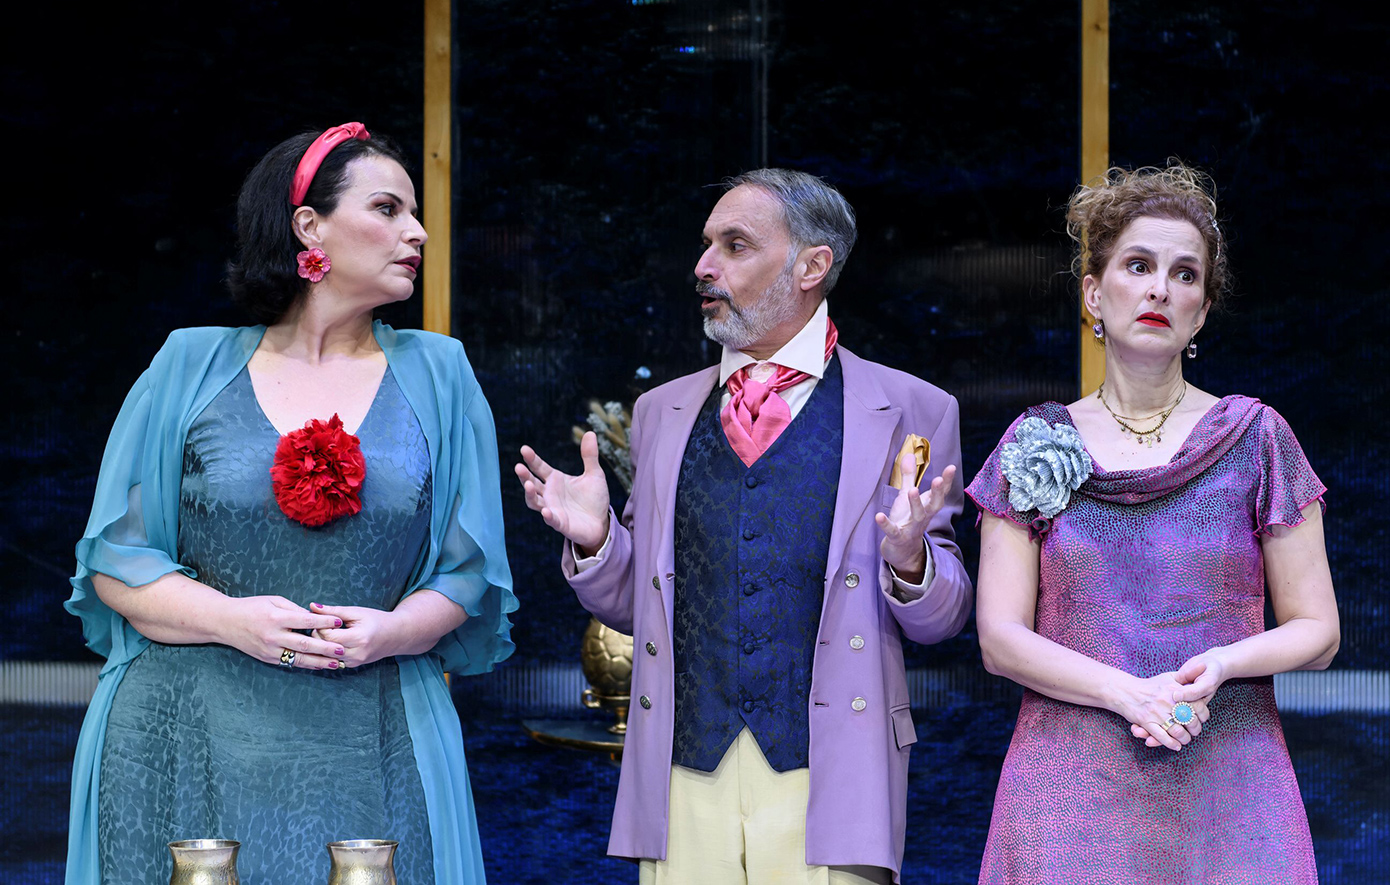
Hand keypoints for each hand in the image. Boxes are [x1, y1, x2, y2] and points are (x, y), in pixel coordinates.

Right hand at [224, 595, 345, 669]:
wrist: (225, 622)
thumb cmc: (251, 607)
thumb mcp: (273, 601)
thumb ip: (294, 609)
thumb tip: (314, 616)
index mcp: (275, 618)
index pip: (305, 620)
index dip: (323, 621)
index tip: (339, 621)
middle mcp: (272, 636)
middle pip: (304, 643)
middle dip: (325, 647)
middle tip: (342, 649)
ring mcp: (269, 650)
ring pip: (298, 658)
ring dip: (319, 662)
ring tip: (336, 663)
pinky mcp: (267, 658)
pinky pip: (290, 663)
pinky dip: (306, 664)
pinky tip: (319, 665)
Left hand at [309, 602, 399, 667]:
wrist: (395, 635)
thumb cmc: (376, 620)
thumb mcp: (356, 612)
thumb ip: (333, 611)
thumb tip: (312, 606)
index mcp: (358, 638)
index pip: (327, 636)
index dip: (321, 627)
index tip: (322, 619)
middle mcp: (356, 654)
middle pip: (325, 648)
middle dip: (319, 636)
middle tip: (322, 625)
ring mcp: (355, 662)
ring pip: (326, 657)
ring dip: (322, 645)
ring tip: (327, 633)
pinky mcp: (353, 665)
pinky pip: (333, 660)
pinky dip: (329, 651)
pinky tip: (331, 642)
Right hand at [515, 432, 611, 553]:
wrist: (601, 522)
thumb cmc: (594, 498)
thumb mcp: (595, 474)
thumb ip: (590, 456)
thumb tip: (590, 433)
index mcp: (555, 480)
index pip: (539, 467)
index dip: (532, 459)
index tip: (524, 449)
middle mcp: (550, 493)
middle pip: (532, 483)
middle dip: (524, 476)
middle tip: (518, 467)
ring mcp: (552, 508)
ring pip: (534, 501)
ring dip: (529, 494)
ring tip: (528, 485)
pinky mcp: (560, 523)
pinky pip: (551, 519)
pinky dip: (547, 515)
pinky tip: (546, 511)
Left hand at [875, 458, 956, 582]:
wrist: (902, 551)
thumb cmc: (907, 519)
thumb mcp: (907, 496)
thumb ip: (909, 477)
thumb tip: (909, 454)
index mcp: (927, 505)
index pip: (940, 493)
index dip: (947, 481)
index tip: (951, 467)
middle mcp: (923, 516)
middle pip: (934, 505)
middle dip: (937, 492)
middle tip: (939, 480)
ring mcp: (911, 527)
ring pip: (917, 516)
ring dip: (915, 504)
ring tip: (912, 491)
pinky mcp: (897, 537)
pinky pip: (893, 531)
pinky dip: (886, 525)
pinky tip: (879, 516)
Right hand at [1128, 648, 1225, 745]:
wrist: (1124, 690)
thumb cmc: (1149, 685)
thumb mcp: (1168, 677)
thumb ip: (1185, 676)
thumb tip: (1203, 667)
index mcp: (1174, 690)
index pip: (1197, 706)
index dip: (1203, 715)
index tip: (1202, 718)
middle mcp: (1166, 702)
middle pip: (1190, 721)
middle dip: (1195, 729)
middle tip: (1194, 732)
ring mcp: (1156, 713)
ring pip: (1177, 731)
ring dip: (1184, 738)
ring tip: (1186, 739)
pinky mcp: (1146, 722)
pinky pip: (1162, 737)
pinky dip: (1171, 744)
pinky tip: (1176, 746)